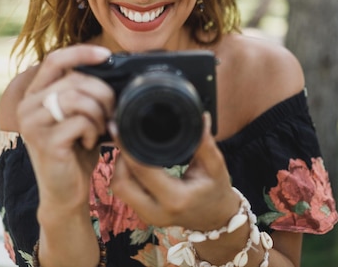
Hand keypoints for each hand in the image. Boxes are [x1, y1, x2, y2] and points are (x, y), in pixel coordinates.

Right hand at [16, 45, 113, 210]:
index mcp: (35, 95)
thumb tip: (109, 67)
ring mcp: (33, 123)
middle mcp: (28, 105)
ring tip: (99, 128)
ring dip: (99, 113)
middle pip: (76, 80)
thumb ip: (83, 92)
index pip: (55, 59)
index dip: (82, 52)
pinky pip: (80, 121)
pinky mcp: (44, 141)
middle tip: (110, 114)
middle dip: (103, 94)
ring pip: (79, 98)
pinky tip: (89, 142)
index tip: (107, 56)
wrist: (65, 193)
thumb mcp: (79, 115)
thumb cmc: (75, 152)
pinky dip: (93, 131)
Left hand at [109, 112, 240, 230]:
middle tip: (126, 139)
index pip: (141, 170)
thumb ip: (205, 143)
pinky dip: (126, 175)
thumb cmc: (216, 191)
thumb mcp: (215, 167)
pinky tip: (134, 161)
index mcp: (175, 199)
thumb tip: (201, 117)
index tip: (121, 129)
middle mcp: (157, 212)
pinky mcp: (144, 215)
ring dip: (121, 167)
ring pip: (119, 189)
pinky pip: (125, 193)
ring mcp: (148, 217)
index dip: (127, 148)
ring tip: (131, 148)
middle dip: (120, 159)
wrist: (217, 219)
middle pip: (121, 183)